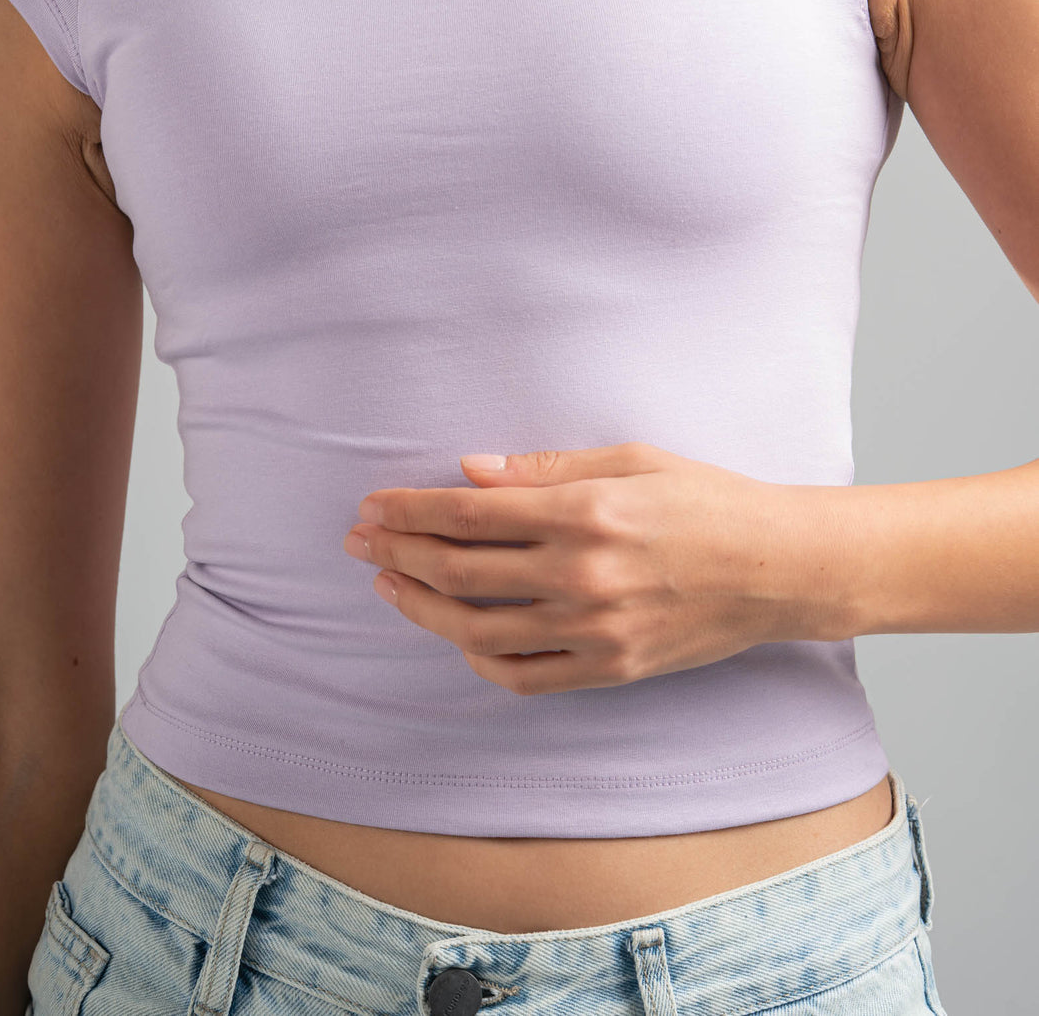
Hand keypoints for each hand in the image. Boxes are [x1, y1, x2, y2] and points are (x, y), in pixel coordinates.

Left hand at [342, 442, 850, 693]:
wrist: (776, 568)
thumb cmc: (705, 500)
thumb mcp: (630, 459)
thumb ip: (545, 469)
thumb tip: (471, 471)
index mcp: (585, 513)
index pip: (469, 513)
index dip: (411, 509)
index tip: (374, 504)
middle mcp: (582, 575)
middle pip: (460, 571)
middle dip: (399, 551)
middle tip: (360, 539)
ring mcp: (595, 631)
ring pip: (479, 630)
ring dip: (422, 608)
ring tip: (392, 584)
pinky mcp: (610, 669)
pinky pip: (523, 676)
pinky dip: (480, 658)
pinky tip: (457, 635)